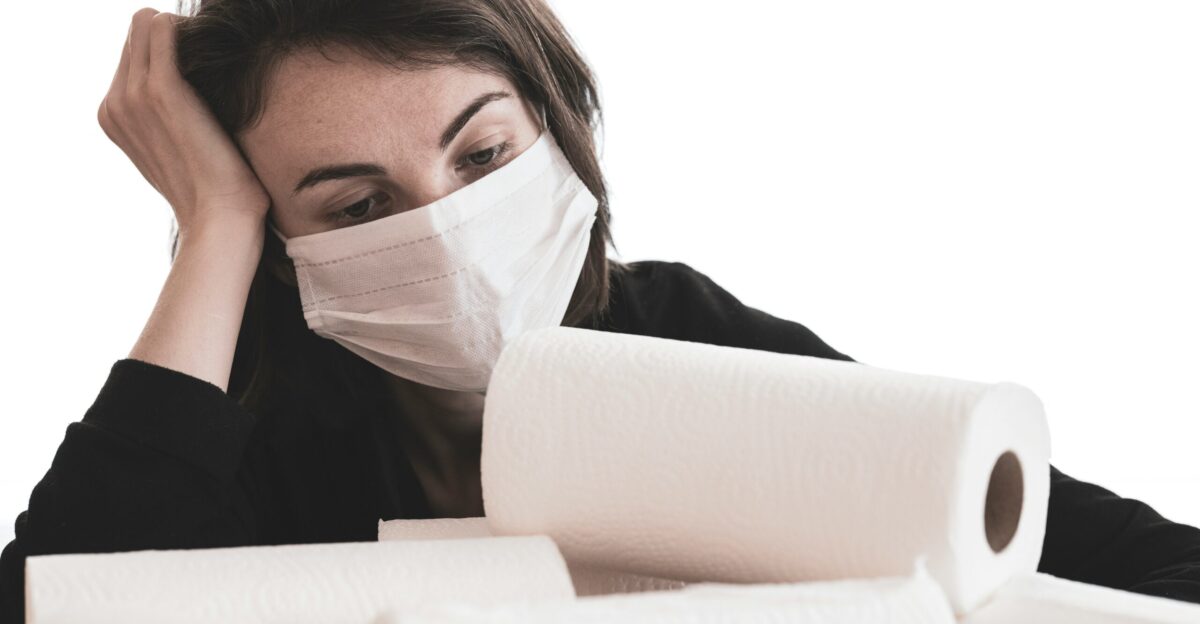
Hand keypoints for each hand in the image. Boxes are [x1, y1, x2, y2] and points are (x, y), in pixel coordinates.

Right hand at [97, 8, 270, 237]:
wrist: (222, 217)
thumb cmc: (215, 188)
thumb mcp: (182, 147)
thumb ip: (171, 115)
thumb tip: (194, 91)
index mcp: (114, 116)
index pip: (133, 52)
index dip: (168, 51)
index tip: (202, 66)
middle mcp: (114, 103)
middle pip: (137, 33)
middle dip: (175, 37)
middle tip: (212, 62)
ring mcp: (132, 95)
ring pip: (148, 22)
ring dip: (185, 32)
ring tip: (216, 61)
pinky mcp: (160, 89)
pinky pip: (162, 27)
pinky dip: (190, 31)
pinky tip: (216, 55)